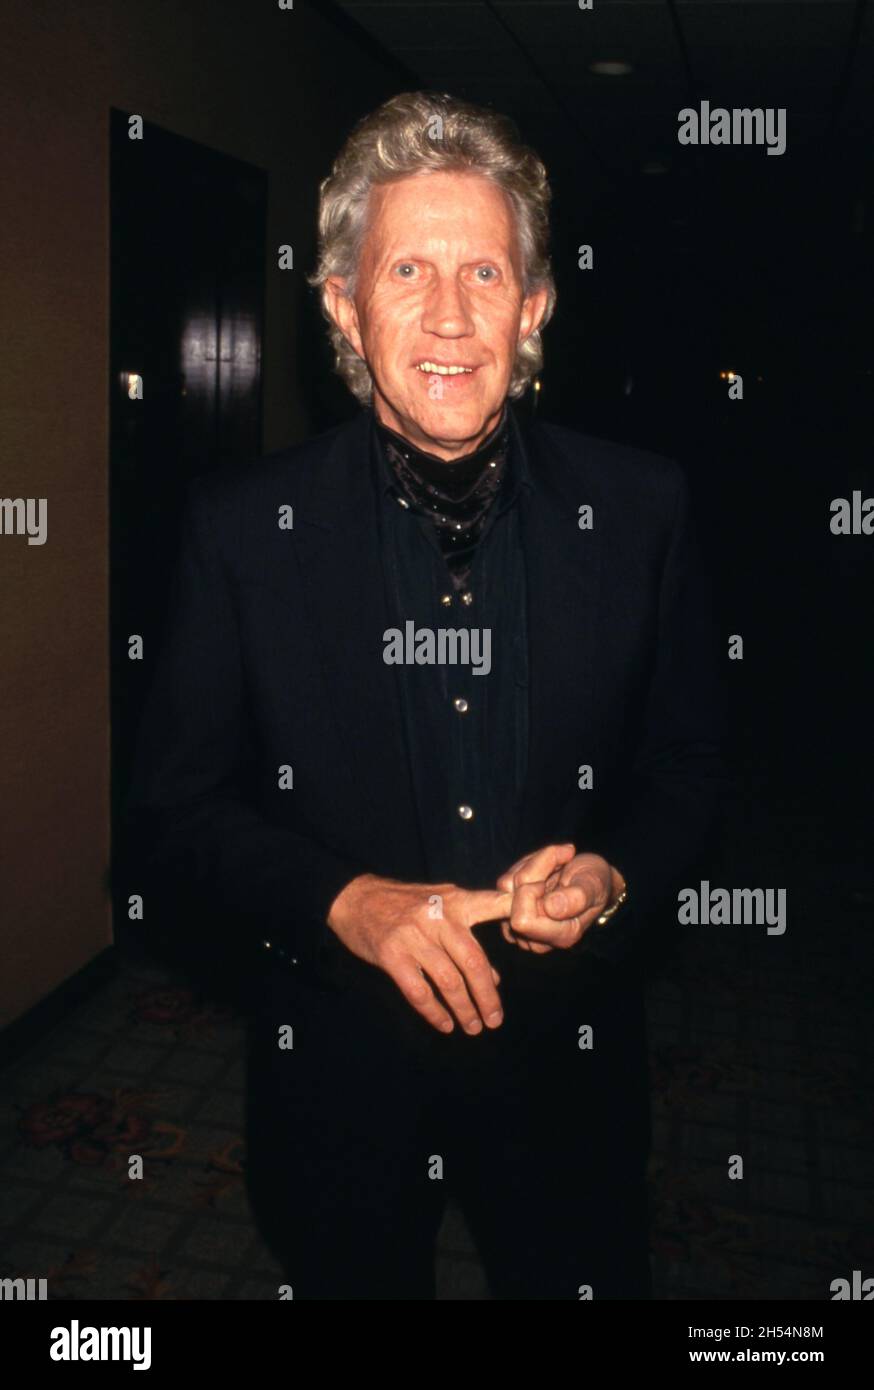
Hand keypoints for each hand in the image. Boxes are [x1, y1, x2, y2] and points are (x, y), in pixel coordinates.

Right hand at [327, 874, 510, 1034]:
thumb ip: (469, 935)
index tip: (537, 939)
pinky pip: (419, 991)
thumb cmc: (404, 904)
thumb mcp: (441, 906)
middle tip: (496, 1019)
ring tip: (473, 1027)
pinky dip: (434, 1012)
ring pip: (448, 981)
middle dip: (488, 996)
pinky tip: (444, 1025)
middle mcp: (438, 917)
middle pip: (474, 962)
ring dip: (464, 1009)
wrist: (354, 898)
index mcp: (456, 901)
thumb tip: (495, 977)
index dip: (519, 917)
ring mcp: (414, 936)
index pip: (496, 906)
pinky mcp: (391, 955)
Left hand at [497, 846, 620, 951]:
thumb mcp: (593, 885)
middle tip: (559, 861)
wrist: (591, 878)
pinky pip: (503, 882)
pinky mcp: (510, 910)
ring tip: (555, 865)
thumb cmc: (594, 881)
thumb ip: (577, 898)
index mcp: (560, 936)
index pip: (522, 921)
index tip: (556, 878)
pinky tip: (543, 869)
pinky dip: (523, 868)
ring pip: (505, 888)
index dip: (532, 892)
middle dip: (532, 872)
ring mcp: (520, 926)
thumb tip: (551, 908)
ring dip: (530, 867)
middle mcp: (536, 937)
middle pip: (508, 902)